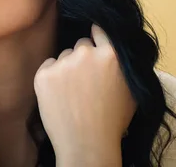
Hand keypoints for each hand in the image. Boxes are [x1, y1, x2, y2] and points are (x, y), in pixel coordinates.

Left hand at [33, 24, 135, 165]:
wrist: (87, 144)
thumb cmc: (112, 122)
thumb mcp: (131, 90)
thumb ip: (123, 65)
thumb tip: (116, 47)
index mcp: (112, 54)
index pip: (100, 30)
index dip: (96, 38)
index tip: (93, 42)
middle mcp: (86, 53)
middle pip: (81, 44)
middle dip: (83, 58)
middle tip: (85, 82)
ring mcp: (64, 63)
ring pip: (64, 56)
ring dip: (67, 69)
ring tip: (73, 95)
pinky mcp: (44, 74)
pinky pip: (48, 67)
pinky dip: (51, 79)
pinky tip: (60, 97)